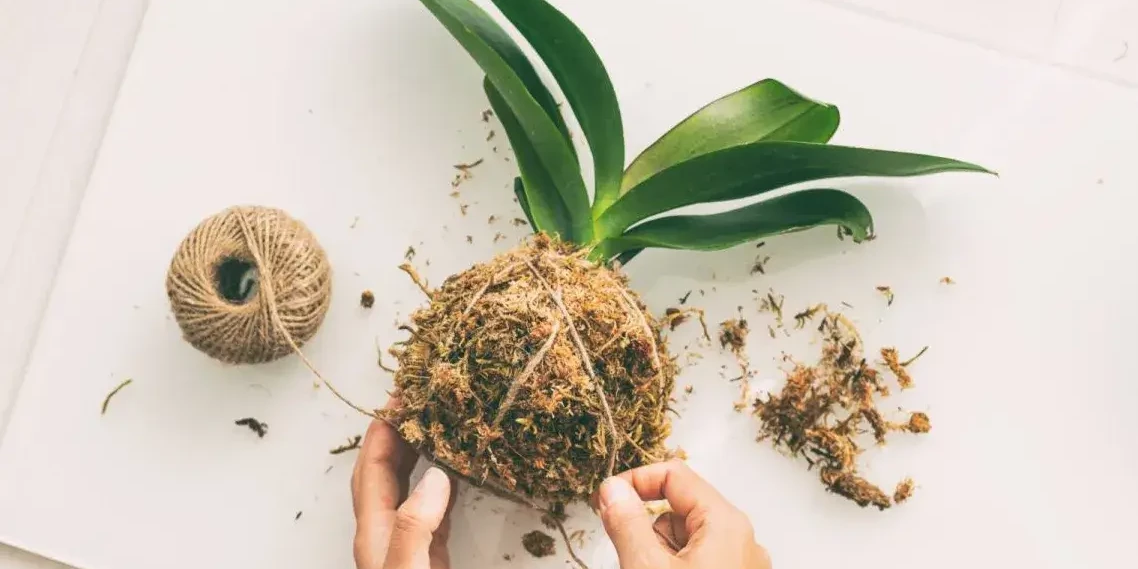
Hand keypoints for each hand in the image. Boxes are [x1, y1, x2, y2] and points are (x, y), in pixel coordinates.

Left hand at [351, 417, 454, 568]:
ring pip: (406, 485)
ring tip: (434, 427)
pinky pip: (432, 507)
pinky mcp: (429, 552)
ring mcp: (406, 540)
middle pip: (384, 469)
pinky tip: (453, 473)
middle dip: (396, 433)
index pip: (372, 465)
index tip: (400, 398)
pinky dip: (441, 484)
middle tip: (417, 404)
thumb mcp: (407, 567)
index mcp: (373, 528)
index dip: (383, 429)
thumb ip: (414, 525)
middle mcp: (386, 529)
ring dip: (416, 454)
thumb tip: (435, 476)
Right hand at [596, 459, 770, 568]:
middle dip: (647, 526)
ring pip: (688, 538)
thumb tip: (612, 489)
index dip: (634, 482)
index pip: (674, 474)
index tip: (603, 500)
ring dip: (659, 551)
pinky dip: (675, 566)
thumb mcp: (648, 567)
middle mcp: (742, 540)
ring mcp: (742, 565)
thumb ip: (627, 523)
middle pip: (680, 508)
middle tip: (627, 554)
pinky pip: (699, 560)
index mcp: (727, 523)